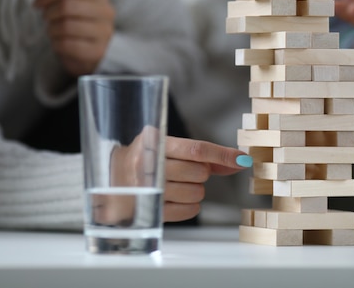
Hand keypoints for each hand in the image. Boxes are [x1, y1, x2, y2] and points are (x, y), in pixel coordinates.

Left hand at [34, 0, 115, 76]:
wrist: (91, 52)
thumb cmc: (79, 21)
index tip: (37, 3)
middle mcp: (107, 12)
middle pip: (67, 5)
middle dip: (49, 13)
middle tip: (46, 19)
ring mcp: (104, 33)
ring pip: (66, 26)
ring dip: (52, 29)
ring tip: (53, 31)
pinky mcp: (97, 51)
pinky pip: (68, 44)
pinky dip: (57, 44)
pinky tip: (58, 43)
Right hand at [91, 130, 251, 224]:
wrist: (111, 176)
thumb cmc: (148, 159)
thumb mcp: (169, 148)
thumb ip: (203, 155)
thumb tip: (238, 161)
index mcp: (153, 142)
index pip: (196, 149)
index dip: (222, 155)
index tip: (242, 159)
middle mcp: (147, 165)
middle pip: (198, 172)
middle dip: (200, 173)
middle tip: (184, 171)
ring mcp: (146, 190)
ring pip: (196, 192)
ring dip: (195, 189)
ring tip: (177, 184)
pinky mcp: (149, 211)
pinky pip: (188, 210)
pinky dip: (190, 205)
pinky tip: (177, 197)